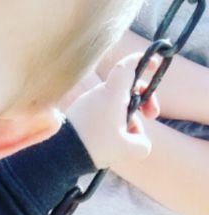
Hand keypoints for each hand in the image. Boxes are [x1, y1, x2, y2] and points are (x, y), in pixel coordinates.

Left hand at [66, 52, 161, 170]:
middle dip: (144, 100)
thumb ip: (142, 144)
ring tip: (127, 140)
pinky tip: (113, 142)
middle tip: (152, 116)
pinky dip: (113, 123)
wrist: (59, 153)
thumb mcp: (127, 149)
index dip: (142, 60)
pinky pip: (104, 113)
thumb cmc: (95, 145)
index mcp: (111, 93)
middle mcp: (99, 93)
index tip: (154, 64)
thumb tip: (140, 142)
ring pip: (117, 104)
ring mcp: (88, 102)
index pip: (127, 67)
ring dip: (128, 118)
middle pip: (128, 87)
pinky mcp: (81, 113)